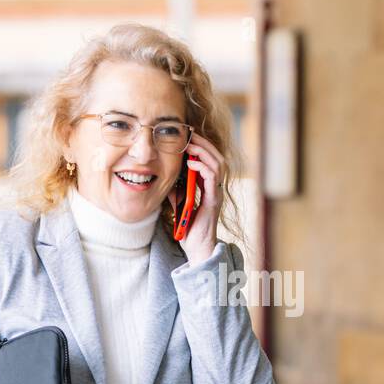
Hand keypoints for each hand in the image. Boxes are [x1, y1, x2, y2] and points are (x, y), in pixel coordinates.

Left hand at [167, 132, 222, 266]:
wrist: (196, 248)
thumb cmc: (189, 228)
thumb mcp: (178, 204)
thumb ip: (175, 190)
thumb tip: (165, 177)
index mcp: (208, 186)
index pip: (209, 160)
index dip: (201, 147)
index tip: (187, 137)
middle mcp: (215, 187)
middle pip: (217, 157)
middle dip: (204, 144)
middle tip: (190, 135)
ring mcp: (216, 193)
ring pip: (218, 164)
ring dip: (204, 151)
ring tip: (190, 145)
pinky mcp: (214, 200)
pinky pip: (212, 178)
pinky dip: (203, 167)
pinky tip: (191, 163)